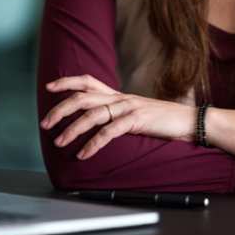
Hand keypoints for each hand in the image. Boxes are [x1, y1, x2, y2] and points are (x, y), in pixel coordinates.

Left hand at [40, 74, 196, 159]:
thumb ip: (118, 115)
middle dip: (60, 109)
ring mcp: (129, 107)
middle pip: (83, 96)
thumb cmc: (163, 121)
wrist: (190, 121)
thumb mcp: (136, 114)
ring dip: (73, 129)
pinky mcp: (137, 119)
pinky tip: (84, 154)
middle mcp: (121, 97)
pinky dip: (94, 143)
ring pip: (93, 113)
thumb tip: (98, 124)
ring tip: (60, 141)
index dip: (67, 82)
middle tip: (45, 123)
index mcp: (119, 95)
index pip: (88, 81)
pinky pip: (110, 131)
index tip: (49, 87)